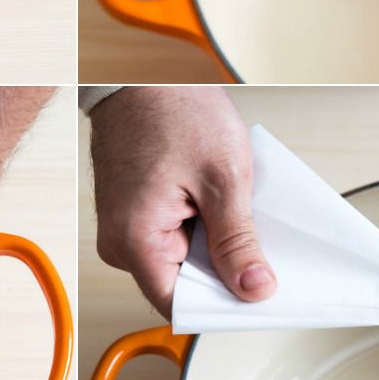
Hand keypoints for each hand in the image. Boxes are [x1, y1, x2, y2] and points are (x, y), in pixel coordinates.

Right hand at [90, 87, 274, 316]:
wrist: (141, 74)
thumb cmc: (174, 110)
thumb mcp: (223, 179)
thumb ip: (237, 241)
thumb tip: (253, 288)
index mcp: (135, 240)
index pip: (182, 305)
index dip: (223, 304)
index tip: (258, 295)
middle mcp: (120, 242)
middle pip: (182, 283)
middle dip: (223, 268)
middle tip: (257, 240)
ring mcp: (123, 228)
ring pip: (180, 259)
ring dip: (212, 243)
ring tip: (231, 207)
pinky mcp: (131, 213)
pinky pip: (171, 236)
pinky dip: (199, 225)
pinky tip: (215, 200)